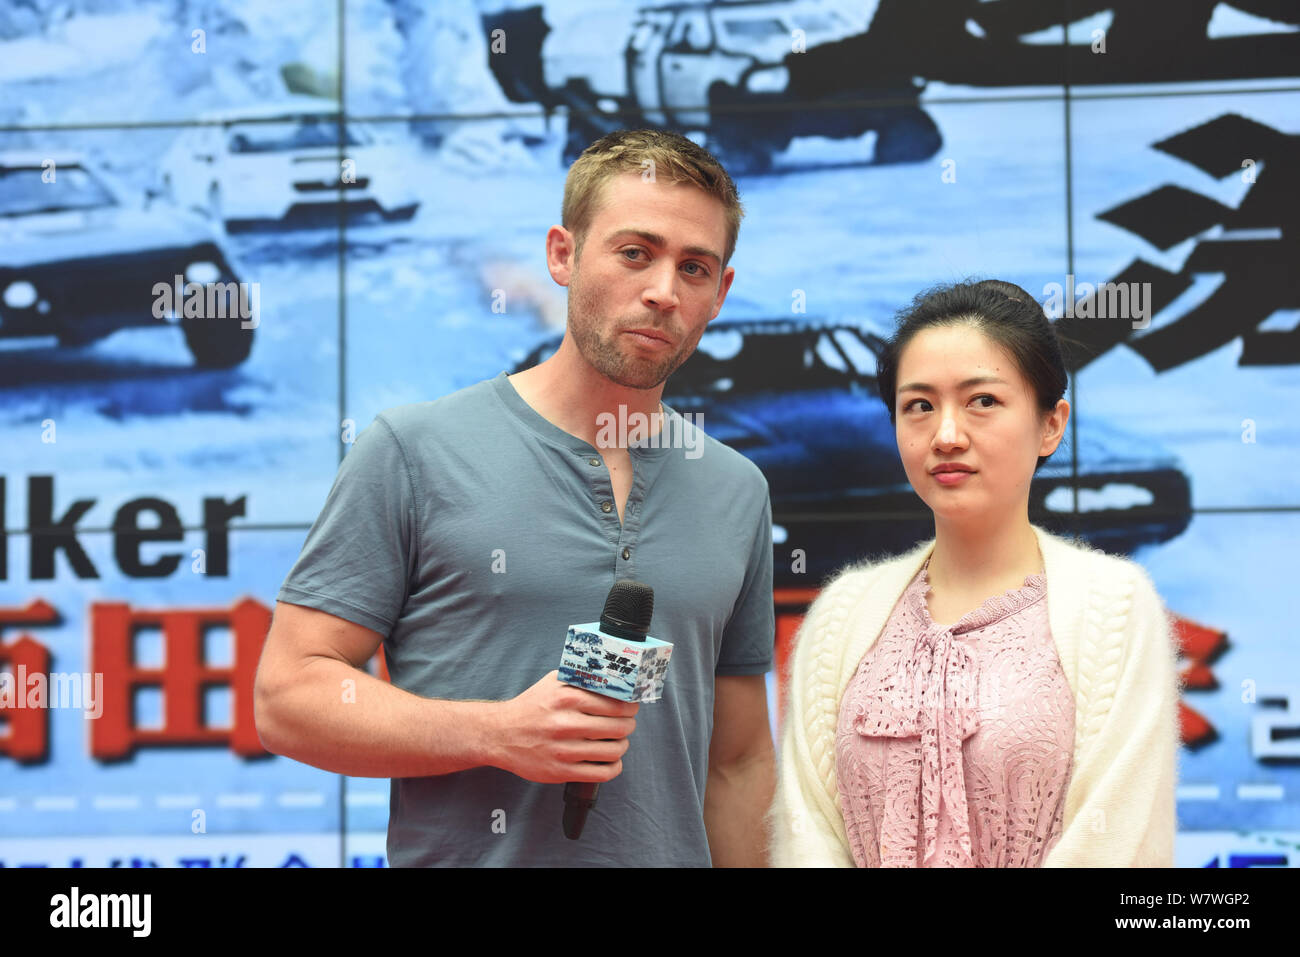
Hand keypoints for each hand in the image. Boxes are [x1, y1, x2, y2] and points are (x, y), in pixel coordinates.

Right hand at [491, 671, 639, 782]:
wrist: (499, 734)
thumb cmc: (531, 707)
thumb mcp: (553, 683)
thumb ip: (581, 678)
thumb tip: (614, 678)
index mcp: (568, 698)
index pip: (616, 703)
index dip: (630, 706)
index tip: (631, 707)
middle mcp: (567, 723)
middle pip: (619, 727)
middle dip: (628, 725)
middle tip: (626, 724)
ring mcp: (564, 750)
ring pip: (614, 751)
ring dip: (622, 746)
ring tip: (618, 742)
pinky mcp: (561, 771)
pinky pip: (601, 773)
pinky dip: (614, 767)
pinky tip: (611, 761)